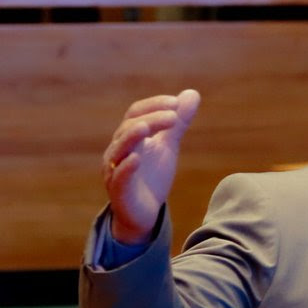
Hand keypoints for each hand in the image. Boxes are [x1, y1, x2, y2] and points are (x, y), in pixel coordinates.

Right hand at [101, 89, 200, 245]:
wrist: (144, 213)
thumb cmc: (152, 176)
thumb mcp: (168, 146)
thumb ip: (177, 123)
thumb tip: (192, 94)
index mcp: (130, 136)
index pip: (137, 112)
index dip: (154, 105)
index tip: (177, 103)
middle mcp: (118, 149)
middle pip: (129, 127)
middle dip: (151, 119)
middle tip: (174, 117)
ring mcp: (115, 170)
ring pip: (119, 149)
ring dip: (132, 136)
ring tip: (146, 127)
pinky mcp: (118, 192)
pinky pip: (119, 177)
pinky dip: (126, 167)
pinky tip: (136, 159)